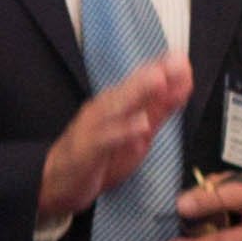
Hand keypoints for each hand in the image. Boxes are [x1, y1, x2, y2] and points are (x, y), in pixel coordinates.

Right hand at [37, 55, 193, 224]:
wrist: (58, 181)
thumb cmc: (100, 155)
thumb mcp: (137, 132)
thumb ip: (159, 109)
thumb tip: (183, 85)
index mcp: (118, 105)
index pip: (142, 84)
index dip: (163, 71)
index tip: (183, 59)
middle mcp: (104, 110)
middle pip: (130, 89)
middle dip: (152, 74)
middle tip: (175, 61)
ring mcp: (93, 128)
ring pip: (117, 107)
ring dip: (138, 92)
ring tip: (159, 81)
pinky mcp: (87, 149)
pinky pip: (106, 139)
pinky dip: (123, 131)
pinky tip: (141, 125)